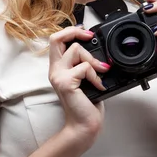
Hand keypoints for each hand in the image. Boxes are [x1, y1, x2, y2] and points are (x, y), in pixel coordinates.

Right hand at [48, 25, 109, 141]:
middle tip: (90, 37)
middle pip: (56, 38)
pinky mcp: (66, 83)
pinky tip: (99, 86)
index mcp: (58, 68)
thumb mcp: (85, 79)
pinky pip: (84, 67)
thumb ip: (84, 64)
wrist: (84, 125)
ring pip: (75, 50)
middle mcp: (55, 71)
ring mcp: (59, 76)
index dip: (70, 31)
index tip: (85, 32)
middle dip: (76, 33)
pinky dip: (96, 75)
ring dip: (92, 59)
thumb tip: (97, 49)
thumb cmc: (87, 104)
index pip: (56, 40)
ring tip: (100, 72)